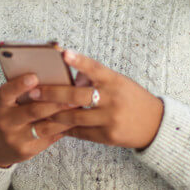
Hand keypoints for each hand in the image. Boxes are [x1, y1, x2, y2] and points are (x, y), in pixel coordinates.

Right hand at [0, 73, 74, 167]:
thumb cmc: (3, 113)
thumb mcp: (3, 100)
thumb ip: (19, 90)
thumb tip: (48, 74)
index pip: (7, 93)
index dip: (19, 85)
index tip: (34, 76)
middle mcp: (4, 122)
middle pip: (33, 111)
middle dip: (55, 102)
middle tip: (73, 93)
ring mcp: (15, 139)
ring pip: (45, 127)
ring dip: (64, 116)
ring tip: (79, 106)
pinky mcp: (26, 151)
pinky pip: (49, 138)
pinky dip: (63, 128)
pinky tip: (74, 120)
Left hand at [31, 49, 164, 149]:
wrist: (156, 124)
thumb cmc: (132, 98)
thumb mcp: (119, 83)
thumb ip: (97, 79)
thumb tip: (71, 75)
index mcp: (115, 81)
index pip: (95, 68)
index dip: (79, 61)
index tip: (63, 53)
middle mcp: (113, 99)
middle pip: (78, 96)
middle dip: (52, 94)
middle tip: (33, 92)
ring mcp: (110, 119)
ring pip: (75, 117)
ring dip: (54, 115)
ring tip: (36, 112)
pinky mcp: (108, 136)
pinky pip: (81, 133)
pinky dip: (66, 129)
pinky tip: (52, 126)